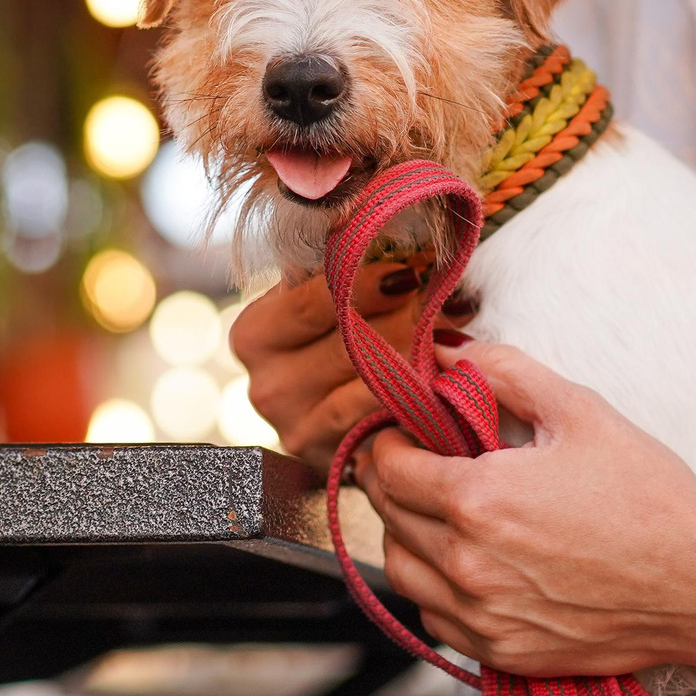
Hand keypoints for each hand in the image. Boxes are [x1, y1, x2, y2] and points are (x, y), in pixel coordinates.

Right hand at [230, 264, 432, 468]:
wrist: (327, 414)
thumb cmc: (327, 340)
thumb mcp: (321, 302)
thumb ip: (343, 271)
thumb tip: (390, 239)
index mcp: (253, 334)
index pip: (313, 302)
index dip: (365, 282)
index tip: (407, 270)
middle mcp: (265, 386)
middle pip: (347, 342)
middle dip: (400, 315)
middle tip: (435, 298)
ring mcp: (295, 427)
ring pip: (370, 379)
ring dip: (413, 350)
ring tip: (441, 330)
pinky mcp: (329, 456)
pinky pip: (381, 415)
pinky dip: (413, 390)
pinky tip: (434, 371)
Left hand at [359, 342, 695, 678]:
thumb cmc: (650, 497)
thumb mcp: (580, 410)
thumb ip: (502, 371)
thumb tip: (445, 352)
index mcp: (478, 498)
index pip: (388, 465)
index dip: (391, 437)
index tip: (408, 427)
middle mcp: (468, 564)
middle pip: (387, 514)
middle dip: (392, 478)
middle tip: (419, 458)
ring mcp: (483, 616)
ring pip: (400, 571)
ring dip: (405, 534)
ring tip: (439, 510)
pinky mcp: (503, 652)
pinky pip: (435, 617)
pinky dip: (434, 586)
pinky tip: (466, 561)